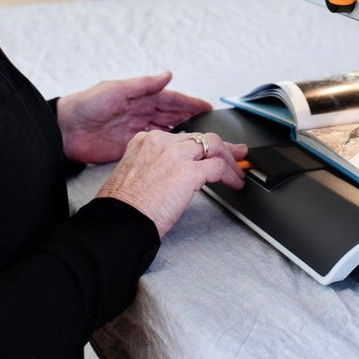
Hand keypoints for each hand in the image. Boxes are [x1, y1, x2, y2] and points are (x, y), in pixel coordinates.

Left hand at [55, 72, 211, 164]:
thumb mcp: (115, 89)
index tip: (207, 106)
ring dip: (182, 133)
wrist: (64, 131)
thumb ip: (143, 84)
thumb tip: (167, 74)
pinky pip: (154, 145)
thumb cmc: (85, 105)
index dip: (189, 102)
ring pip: (166, 130)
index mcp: (138, 96)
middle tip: (210, 125)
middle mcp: (140, 112)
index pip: (171, 99)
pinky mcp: (130, 146)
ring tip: (200, 138)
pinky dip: (167, 146)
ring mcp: (136, 130)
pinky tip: (177, 150)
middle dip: (191, 118)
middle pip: (172, 115)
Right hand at [96, 131, 247, 236]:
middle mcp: (161, 141)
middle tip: (235, 153)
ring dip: (230, 159)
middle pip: (200, 138)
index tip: (207, 154)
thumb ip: (155, 168)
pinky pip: (219, 167)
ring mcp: (176, 154)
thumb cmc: (123, 207)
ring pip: (214, 145)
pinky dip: (231, 175)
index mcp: (145, 141)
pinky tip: (235, 183)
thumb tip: (177, 177)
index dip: (199, 147)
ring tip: (238, 171)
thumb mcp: (135, 175)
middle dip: (221, 146)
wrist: (120, 220)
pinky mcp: (188, 171)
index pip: (181, 138)